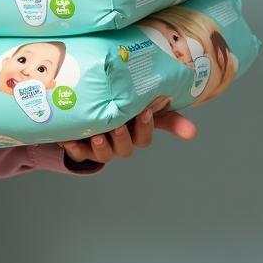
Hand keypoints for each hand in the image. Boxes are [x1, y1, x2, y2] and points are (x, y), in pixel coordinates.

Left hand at [59, 97, 196, 166]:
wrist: (88, 113)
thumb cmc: (120, 109)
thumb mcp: (140, 107)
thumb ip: (165, 115)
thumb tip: (193, 132)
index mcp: (134, 135)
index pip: (144, 138)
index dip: (146, 127)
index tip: (145, 111)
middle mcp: (118, 144)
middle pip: (124, 149)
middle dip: (122, 138)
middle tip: (118, 125)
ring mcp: (99, 148)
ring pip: (103, 155)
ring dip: (101, 147)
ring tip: (98, 135)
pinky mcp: (79, 148)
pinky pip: (77, 153)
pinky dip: (74, 147)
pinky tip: (69, 139)